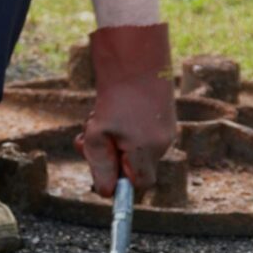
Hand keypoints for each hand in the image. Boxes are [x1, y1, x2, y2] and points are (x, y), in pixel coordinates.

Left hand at [74, 23, 176, 196]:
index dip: (121, 181)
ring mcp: (166, 129)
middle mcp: (162, 143)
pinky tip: (113, 108)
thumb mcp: (97, 135)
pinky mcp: (164, 116)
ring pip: (136, 148)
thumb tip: (106, 193)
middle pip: (135, 166)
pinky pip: (142, 133)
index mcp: (147, 151)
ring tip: (98, 117)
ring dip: (114, 139)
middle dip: (111, 156)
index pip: (140, 185)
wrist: (136, 58)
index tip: (103, 168)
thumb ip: (101, 166)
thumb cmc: (114, 98)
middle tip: (85, 139)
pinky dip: (124, 128)